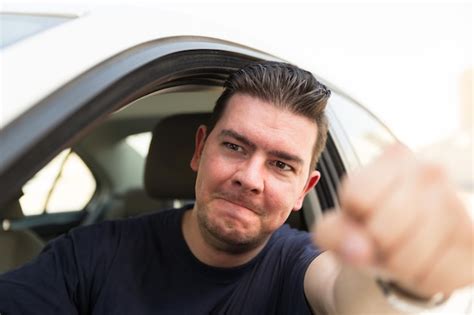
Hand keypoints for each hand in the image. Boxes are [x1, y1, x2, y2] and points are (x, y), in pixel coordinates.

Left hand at [314, 143, 473, 296]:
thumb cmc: (371, 228)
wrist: (410, 245)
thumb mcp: (341, 226)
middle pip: (383, 229)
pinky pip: (437, 277)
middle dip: (376, 245)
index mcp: (392, 160)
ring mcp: (457, 203)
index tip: (363, 217)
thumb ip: (333, 233)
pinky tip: (424, 263)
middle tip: (383, 240)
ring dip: (399, 267)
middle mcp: (430, 171)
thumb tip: (358, 250)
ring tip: (402, 252)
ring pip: (410, 257)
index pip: (358, 196)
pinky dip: (422, 280)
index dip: (353, 218)